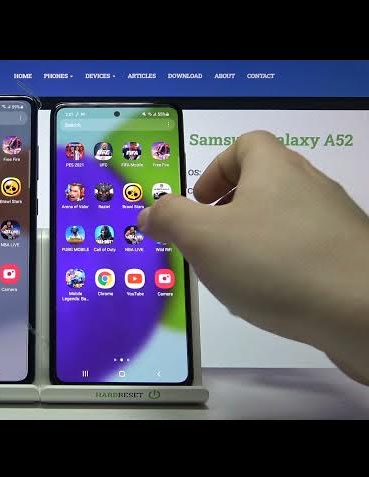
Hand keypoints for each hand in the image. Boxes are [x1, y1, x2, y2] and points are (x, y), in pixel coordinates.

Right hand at [138, 131, 368, 383]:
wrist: (363, 313)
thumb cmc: (274, 263)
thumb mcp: (203, 238)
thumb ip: (169, 219)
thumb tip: (148, 213)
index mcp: (275, 170)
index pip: (246, 144)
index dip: (216, 169)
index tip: (199, 204)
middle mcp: (309, 186)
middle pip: (263, 182)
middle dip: (229, 210)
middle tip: (209, 242)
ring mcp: (334, 222)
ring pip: (283, 219)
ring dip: (253, 239)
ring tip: (236, 274)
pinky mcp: (348, 257)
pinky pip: (305, 249)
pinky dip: (281, 264)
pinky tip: (272, 295)